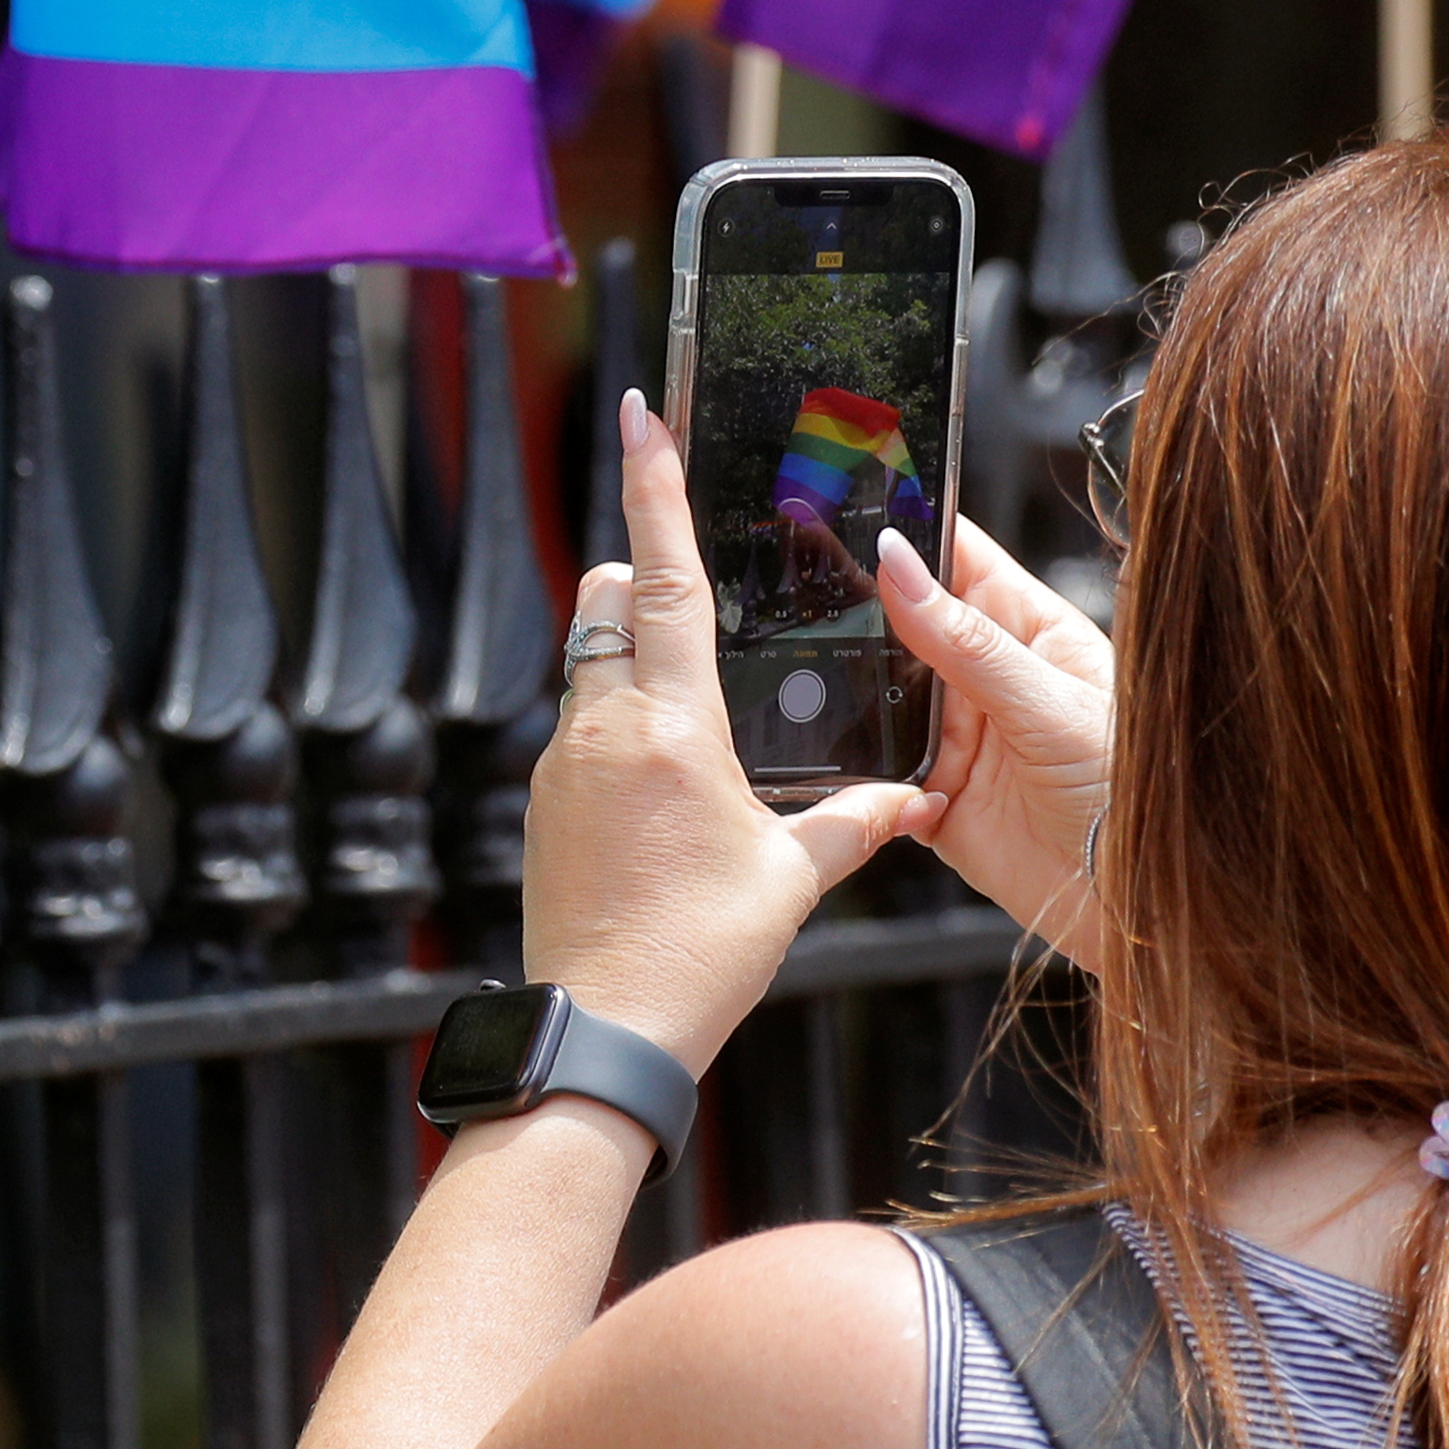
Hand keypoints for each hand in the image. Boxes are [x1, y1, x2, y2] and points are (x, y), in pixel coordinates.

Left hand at [517, 393, 939, 1070]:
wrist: (599, 1035)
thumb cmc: (697, 955)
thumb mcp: (789, 882)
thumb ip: (849, 826)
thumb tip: (907, 801)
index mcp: (670, 725)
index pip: (666, 575)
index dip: (654, 485)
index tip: (638, 413)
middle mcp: (602, 727)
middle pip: (609, 603)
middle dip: (643, 578)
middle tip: (697, 600)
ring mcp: (559, 765)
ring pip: (590, 667)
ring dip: (632, 661)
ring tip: (695, 719)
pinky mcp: (541, 806)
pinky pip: (579, 732)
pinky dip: (618, 728)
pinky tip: (662, 790)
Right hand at [873, 515, 1114, 961]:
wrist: (1133, 907)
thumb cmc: (1130, 793)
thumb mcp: (1049, 705)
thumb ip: (967, 640)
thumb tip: (899, 564)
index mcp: (1027, 626)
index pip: (955, 554)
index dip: (905, 528)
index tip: (849, 510)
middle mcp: (986, 674)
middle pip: (901, 619)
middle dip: (861, 613)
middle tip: (816, 605)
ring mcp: (958, 733)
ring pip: (879, 693)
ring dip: (859, 695)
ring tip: (848, 696)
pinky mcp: (934, 793)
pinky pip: (877, 768)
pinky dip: (865, 769)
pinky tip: (878, 770)